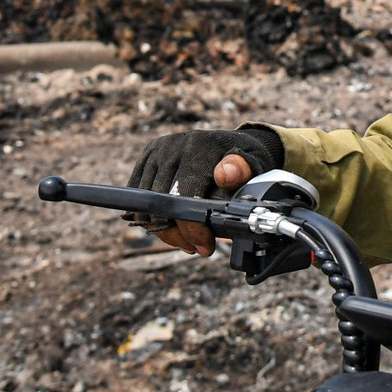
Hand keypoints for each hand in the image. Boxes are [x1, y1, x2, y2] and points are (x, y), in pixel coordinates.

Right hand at [124, 127, 282, 255]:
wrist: (229, 144)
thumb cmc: (244, 160)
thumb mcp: (253, 163)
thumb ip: (242, 170)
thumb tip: (224, 176)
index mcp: (198, 146)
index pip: (183, 195)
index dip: (191, 227)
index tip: (204, 245)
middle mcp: (171, 146)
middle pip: (160, 205)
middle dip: (178, 235)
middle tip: (198, 247)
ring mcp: (155, 152)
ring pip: (146, 206)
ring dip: (164, 231)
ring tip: (187, 240)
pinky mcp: (145, 160)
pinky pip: (138, 199)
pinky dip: (151, 218)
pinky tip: (173, 226)